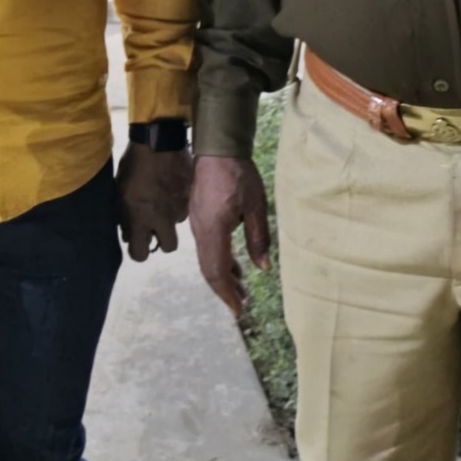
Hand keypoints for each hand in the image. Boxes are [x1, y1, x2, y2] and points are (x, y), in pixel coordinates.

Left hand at [116, 144, 192, 261]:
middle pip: (168, 247)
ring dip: (169, 217)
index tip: (136, 240)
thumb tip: (127, 231)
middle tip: (154, 224)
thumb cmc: (133, 164)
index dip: (137, 250)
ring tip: (162, 198)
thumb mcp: (120, 190)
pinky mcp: (190, 196)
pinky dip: (177, 201)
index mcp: (141, 219)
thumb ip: (123, 214)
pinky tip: (171, 187)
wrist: (159, 140)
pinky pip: (184, 206)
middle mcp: (163, 219)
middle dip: (161, 239)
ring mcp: (179, 208)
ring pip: (177, 224)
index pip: (139, 254)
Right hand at [189, 153, 270, 314]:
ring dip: (223, 277)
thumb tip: (263, 268)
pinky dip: (220, 262)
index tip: (239, 310)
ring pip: (207, 260)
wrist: (216, 150)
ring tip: (242, 291)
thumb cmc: (238, 175)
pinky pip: (207, 248)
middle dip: (225, 290)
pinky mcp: (199, 219)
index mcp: (214, 230)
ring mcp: (197, 225)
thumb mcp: (255, 206)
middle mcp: (201, 231)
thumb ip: (258, 238)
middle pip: (208, 269)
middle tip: (242, 306)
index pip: (217, 270)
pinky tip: (236, 267)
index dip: (227, 293)